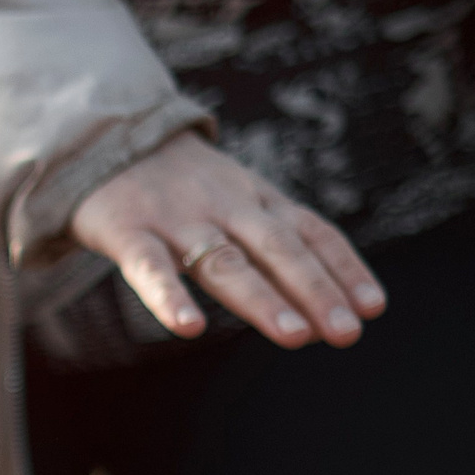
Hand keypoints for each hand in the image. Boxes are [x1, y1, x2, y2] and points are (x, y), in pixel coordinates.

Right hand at [69, 131, 382, 348]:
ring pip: (225, 261)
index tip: (373, 308)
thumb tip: (324, 300)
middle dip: (316, 291)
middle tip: (346, 332)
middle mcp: (225, 206)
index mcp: (255, 199)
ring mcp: (176, 219)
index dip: (344, 268)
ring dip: (264, 298)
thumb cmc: (176, 186)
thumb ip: (270, 239)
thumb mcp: (234, 197)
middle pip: (279, 250)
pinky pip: (149, 268)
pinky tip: (189, 327)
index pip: (311, 232)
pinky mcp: (126, 230)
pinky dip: (169, 296)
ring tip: (295, 335)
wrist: (101, 139)